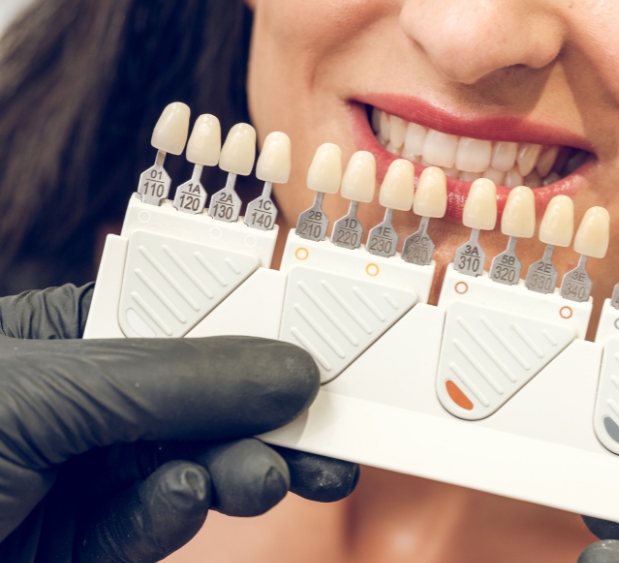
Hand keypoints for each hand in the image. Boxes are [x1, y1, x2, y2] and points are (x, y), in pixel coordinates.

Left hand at [0, 284, 359, 562]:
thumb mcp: (47, 394)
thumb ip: (173, 382)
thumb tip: (292, 371)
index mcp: (67, 334)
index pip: (184, 316)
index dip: (258, 324)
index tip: (329, 341)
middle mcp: (84, 403)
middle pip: (205, 400)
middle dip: (269, 416)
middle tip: (333, 433)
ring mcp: (80, 478)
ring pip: (193, 466)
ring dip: (237, 471)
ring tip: (266, 478)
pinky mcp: (78, 546)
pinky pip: (150, 526)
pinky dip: (172, 516)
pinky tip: (183, 499)